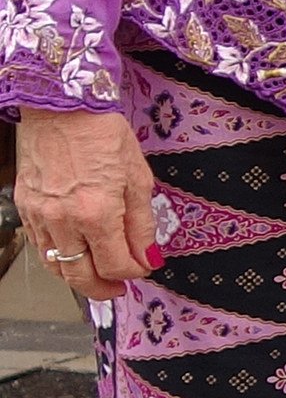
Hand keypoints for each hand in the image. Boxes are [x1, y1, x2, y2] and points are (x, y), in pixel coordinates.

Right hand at [10, 109, 155, 301]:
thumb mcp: (138, 178)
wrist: (61, 109)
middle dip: (103, 289)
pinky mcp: (25, 207)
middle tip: (119, 289)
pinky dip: (58, 257)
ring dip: (78, 276)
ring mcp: (39, 216)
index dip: (135, 272)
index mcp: (97, 214)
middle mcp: (63, 221)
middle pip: (81, 276)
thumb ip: (142, 224)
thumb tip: (147, 257)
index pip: (116, 264)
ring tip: (97, 275)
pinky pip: (41, 246)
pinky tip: (74, 252)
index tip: (145, 267)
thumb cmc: (104, 136)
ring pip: (56, 266)